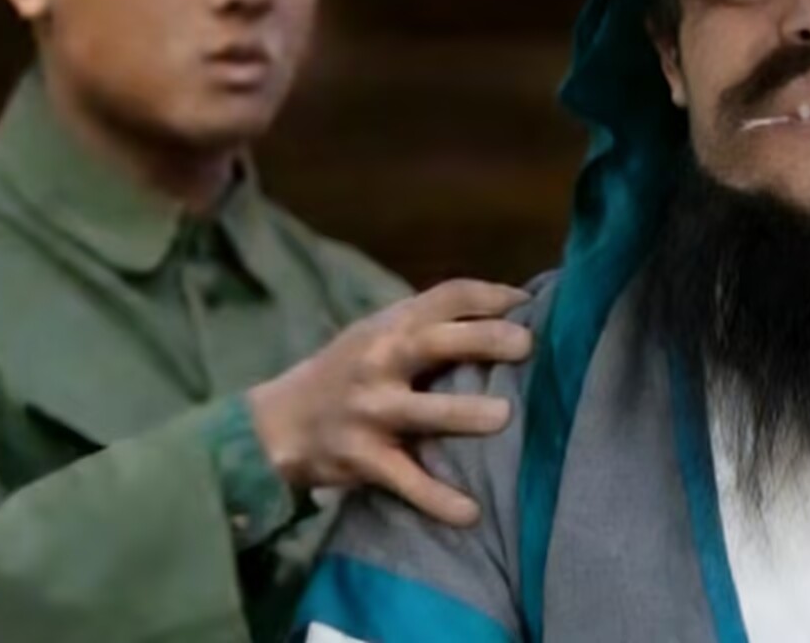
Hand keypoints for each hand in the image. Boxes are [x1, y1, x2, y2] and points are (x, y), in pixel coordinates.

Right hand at [247, 279, 533, 525]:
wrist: (278, 421)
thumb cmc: (349, 370)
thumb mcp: (380, 333)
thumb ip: (432, 324)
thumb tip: (509, 312)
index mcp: (393, 325)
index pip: (447, 295)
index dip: (492, 296)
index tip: (531, 305)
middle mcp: (381, 361)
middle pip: (435, 342)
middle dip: (484, 340)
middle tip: (526, 346)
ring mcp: (371, 410)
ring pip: (422, 411)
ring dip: (463, 414)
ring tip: (503, 418)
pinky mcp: (363, 458)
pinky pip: (406, 480)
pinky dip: (437, 499)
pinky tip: (470, 513)